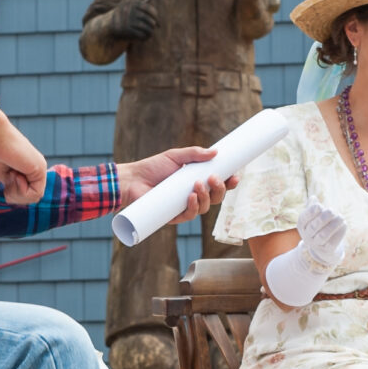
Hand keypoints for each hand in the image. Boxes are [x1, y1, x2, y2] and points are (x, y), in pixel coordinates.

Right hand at [0, 110, 48, 205]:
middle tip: (8, 177)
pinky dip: (22, 191)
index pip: (23, 194)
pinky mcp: (40, 167)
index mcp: (23, 168)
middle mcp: (33, 167)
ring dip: (18, 193)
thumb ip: (8, 182)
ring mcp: (38, 167)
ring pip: (34, 198)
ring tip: (11, 176)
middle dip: (15, 195)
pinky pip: (36, 194)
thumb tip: (13, 193)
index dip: (11, 193)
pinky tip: (15, 175)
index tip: (4, 180)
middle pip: (29, 198)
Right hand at [106, 0, 158, 43]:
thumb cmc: (124, 18)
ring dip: (149, 32)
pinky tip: (143, 38)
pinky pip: (140, 34)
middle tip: (153, 29)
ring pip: (145, 27)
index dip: (155, 16)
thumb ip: (143, 14)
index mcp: (132, 3)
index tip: (158, 22)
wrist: (107, 26)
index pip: (149, 9)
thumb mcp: (131, 11)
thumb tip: (158, 22)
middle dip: (152, 25)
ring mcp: (126, 19)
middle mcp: (129, 9)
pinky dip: (143, 37)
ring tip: (150, 34)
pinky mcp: (124, 29)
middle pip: (148, 19)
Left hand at [116, 144, 230, 220]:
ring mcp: (184, 207)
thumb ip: (194, 153)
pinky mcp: (173, 216)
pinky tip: (191, 197)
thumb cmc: (152, 167)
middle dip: (220, 190)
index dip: (229, 183)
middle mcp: (193, 195)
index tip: (235, 176)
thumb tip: (215, 152)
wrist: (132, 179)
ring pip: (205, 208)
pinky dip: (193, 207)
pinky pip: (189, 215)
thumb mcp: (175, 156)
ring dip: (206, 197)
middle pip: (216, 198)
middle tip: (214, 178)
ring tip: (197, 185)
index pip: (218, 185)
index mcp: (196, 181)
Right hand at [296, 197, 347, 269]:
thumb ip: (313, 207)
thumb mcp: (314, 216)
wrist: (324, 247)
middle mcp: (307, 236)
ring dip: (333, 225)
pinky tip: (344, 225)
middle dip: (323, 218)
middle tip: (332, 210)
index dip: (310, 212)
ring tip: (341, 217)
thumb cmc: (319, 225)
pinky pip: (332, 242)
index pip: (303, 219)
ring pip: (323, 236)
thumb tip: (313, 198)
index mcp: (302, 225)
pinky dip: (339, 233)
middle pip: (313, 227)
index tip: (319, 206)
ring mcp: (316, 244)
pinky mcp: (327, 250)